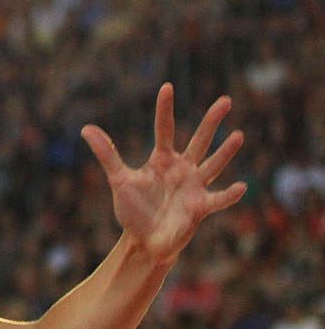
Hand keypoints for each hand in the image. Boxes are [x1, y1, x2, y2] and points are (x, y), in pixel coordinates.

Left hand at [82, 82, 245, 264]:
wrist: (144, 240)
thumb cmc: (134, 210)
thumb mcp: (119, 180)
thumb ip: (107, 154)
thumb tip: (86, 128)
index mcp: (162, 160)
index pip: (165, 130)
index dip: (164, 110)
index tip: (167, 87)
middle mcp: (183, 169)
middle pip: (199, 141)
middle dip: (211, 122)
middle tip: (225, 100)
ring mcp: (194, 187)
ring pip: (213, 165)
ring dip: (225, 152)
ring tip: (238, 135)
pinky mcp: (200, 207)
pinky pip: (218, 199)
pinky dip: (229, 194)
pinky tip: (242, 186)